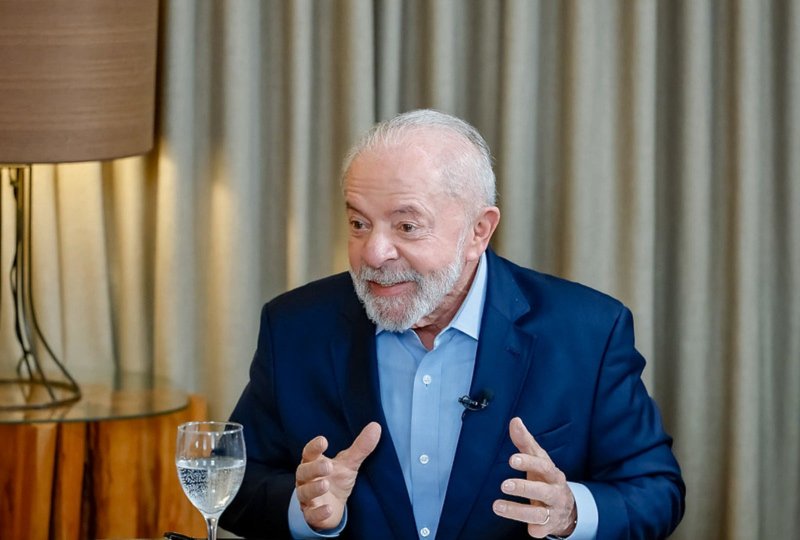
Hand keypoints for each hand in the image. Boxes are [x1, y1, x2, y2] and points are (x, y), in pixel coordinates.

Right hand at [295, 422, 381, 530]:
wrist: (332, 507)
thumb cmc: (337, 479)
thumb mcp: (349, 463)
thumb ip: (360, 447)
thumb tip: (376, 426)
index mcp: (313, 463)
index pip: (309, 452)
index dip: (314, 447)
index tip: (323, 440)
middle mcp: (306, 479)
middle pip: (304, 472)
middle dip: (314, 468)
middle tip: (328, 466)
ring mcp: (307, 497)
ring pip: (304, 492)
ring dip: (314, 488)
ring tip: (325, 484)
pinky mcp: (311, 514)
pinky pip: (311, 514)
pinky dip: (318, 512)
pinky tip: (328, 508)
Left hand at [493, 417, 576, 537]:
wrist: (566, 506)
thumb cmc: (545, 478)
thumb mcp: (538, 460)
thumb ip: (525, 442)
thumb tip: (515, 421)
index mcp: (553, 473)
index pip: (543, 466)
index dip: (529, 462)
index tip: (512, 459)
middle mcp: (555, 492)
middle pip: (543, 491)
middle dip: (524, 488)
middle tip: (504, 485)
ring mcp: (553, 510)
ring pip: (538, 513)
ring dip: (517, 511)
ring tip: (496, 506)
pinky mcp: (548, 526)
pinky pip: (541, 529)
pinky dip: (535, 530)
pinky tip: (528, 529)